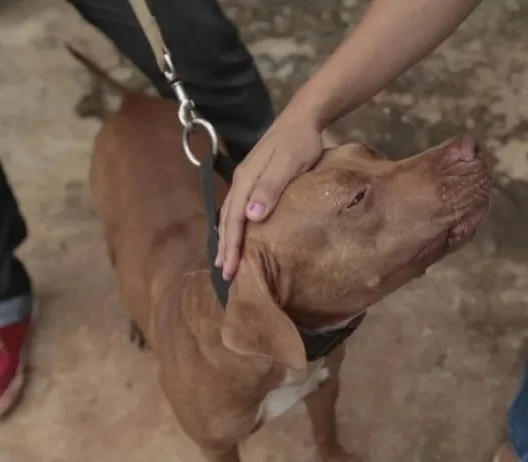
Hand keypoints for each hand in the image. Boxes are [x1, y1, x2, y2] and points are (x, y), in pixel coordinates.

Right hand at [216, 114, 323, 279]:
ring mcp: (246, 179)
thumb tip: (251, 216)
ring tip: (225, 261)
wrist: (303, 118)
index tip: (231, 270)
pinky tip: (235, 234)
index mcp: (247, 180)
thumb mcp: (288, 164)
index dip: (232, 246)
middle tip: (226, 275)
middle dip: (226, 248)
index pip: (235, 220)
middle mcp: (241, 181)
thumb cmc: (300, 143)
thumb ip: (270, 188)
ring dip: (226, 239)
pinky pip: (237, 208)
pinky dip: (233, 226)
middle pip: (228, 220)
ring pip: (230, 215)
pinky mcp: (253, 178)